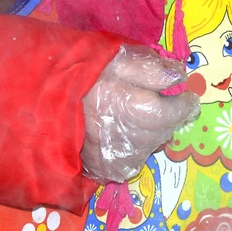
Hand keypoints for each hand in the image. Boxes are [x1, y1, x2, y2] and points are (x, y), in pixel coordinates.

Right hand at [81, 46, 199, 183]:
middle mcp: (131, 142)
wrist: (43, 104)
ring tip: (138, 116)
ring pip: (150, 147)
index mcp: (136, 111)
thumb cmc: (83, 76)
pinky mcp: (106, 170)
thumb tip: (180, 77)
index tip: (188, 96)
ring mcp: (118, 159)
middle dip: (168, 118)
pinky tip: (122, 132)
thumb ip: (151, 69)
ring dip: (152, 133)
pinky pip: (132, 160)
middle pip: (164, 133)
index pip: (173, 114)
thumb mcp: (117, 60)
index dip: (184, 104)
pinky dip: (134, 146)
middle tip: (162, 103)